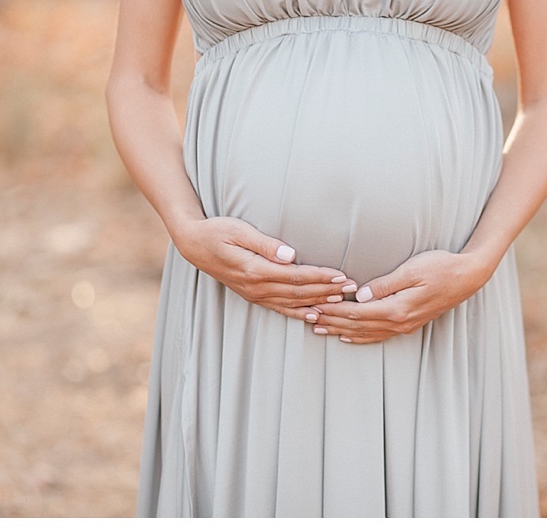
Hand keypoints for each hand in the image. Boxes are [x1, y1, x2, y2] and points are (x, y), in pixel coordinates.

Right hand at [172, 216, 356, 321]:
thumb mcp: (239, 230)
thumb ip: (265, 244)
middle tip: (352, 288)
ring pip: (292, 302)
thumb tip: (290, 254)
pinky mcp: (253, 295)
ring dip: (318, 302)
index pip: (296, 276)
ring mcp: (254, 294)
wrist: (194, 245)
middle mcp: (256, 286)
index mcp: (255, 270)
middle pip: (299, 291)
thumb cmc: (217, 231)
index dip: (321, 277)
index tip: (341, 275)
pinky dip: (298, 313)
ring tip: (341, 301)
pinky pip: (279, 308)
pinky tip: (314, 316)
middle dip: (327, 290)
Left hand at [311, 250, 491, 343]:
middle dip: (330, 321)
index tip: (313, 306)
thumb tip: (360, 295)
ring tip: (319, 329)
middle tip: (306, 318)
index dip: (332, 309)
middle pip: (356, 325)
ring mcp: (404, 325)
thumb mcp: (412, 269)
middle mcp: (399, 321)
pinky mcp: (409, 323)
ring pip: (365, 333)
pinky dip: (360, 337)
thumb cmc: (441, 266)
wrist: (468, 277)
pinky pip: (379, 335)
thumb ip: (385, 284)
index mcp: (397, 308)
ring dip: (340, 330)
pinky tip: (348, 336)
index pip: (356, 312)